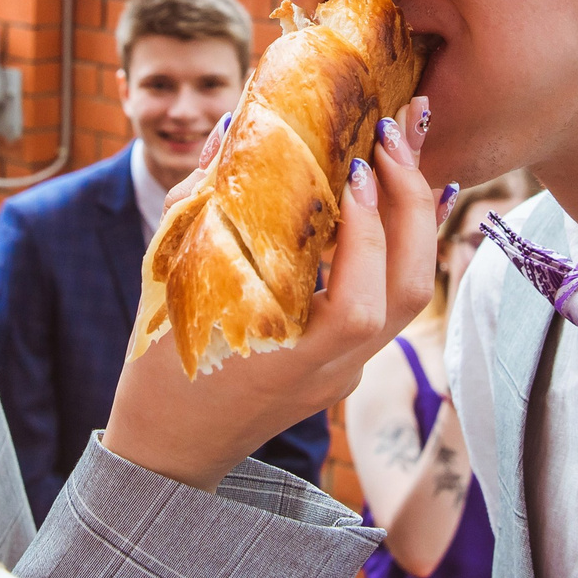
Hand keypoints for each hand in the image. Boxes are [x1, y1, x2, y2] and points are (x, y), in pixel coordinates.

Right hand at [104, 97, 440, 491]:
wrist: (173, 449)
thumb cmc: (160, 368)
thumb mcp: (168, 282)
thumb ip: (200, 203)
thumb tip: (235, 128)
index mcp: (287, 362)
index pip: (357, 305)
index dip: (367, 235)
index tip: (355, 168)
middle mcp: (332, 371)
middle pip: (407, 294)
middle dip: (410, 205)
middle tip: (392, 134)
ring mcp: (347, 371)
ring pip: (409, 295)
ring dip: (417, 217)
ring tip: (410, 146)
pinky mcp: (349, 363)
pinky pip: (390, 298)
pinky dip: (399, 242)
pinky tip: (400, 195)